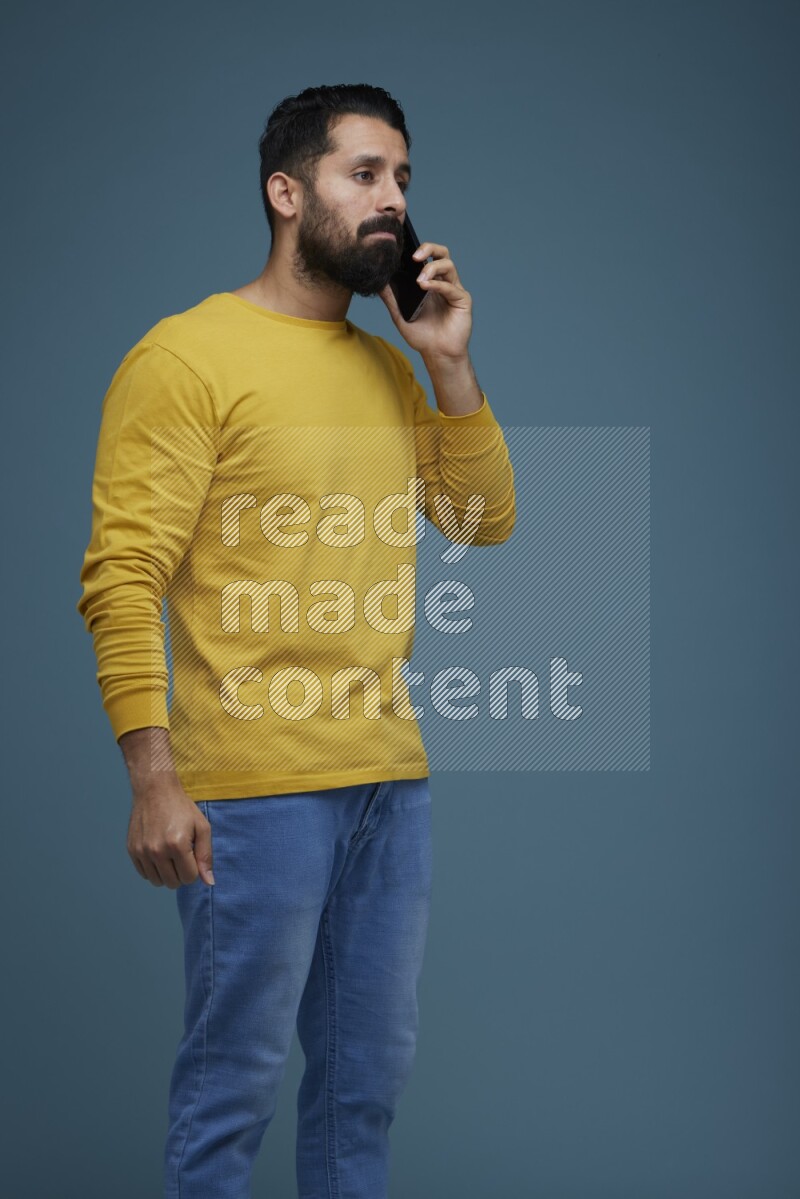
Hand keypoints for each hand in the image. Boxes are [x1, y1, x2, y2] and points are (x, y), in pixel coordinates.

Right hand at [127, 778, 214, 888]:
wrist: (155, 791)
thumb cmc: (182, 808)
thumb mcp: (202, 827)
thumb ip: (206, 856)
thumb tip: (209, 882)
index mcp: (177, 845)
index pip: (189, 878)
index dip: (194, 869)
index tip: (192, 855)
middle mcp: (157, 851)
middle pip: (173, 883)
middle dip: (181, 873)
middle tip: (181, 855)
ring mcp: (142, 852)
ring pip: (157, 882)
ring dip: (166, 873)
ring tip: (169, 855)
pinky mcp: (132, 850)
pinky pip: (144, 874)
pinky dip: (153, 869)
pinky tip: (158, 853)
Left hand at [379, 240, 472, 361]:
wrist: (438, 355)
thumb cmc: (422, 336)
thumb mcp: (400, 316)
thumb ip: (391, 299)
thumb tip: (377, 282)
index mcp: (430, 282)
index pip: (427, 257)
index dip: (418, 249)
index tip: (402, 250)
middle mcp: (443, 282)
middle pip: (441, 253)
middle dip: (428, 248)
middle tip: (414, 256)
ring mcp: (454, 290)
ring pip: (448, 265)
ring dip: (431, 268)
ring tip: (419, 280)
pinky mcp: (462, 300)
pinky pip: (451, 286)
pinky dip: (438, 284)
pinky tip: (426, 287)